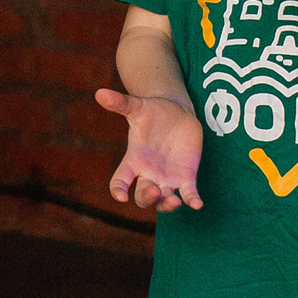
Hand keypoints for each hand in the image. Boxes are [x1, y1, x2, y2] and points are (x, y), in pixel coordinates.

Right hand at [94, 88, 204, 212]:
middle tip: (154, 190)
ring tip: (175, 201)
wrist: (176, 112)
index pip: (120, 181)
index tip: (120, 196)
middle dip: (147, 197)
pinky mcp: (186, 177)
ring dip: (167, 205)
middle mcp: (149, 174)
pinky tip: (198, 204)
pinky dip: (192, 200)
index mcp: (134, 160)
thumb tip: (100, 93)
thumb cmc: (152, 111)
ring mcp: (168, 177)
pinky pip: (188, 194)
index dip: (118, 190)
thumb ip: (120, 104)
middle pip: (143, 197)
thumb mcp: (137, 107)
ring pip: (164, 201)